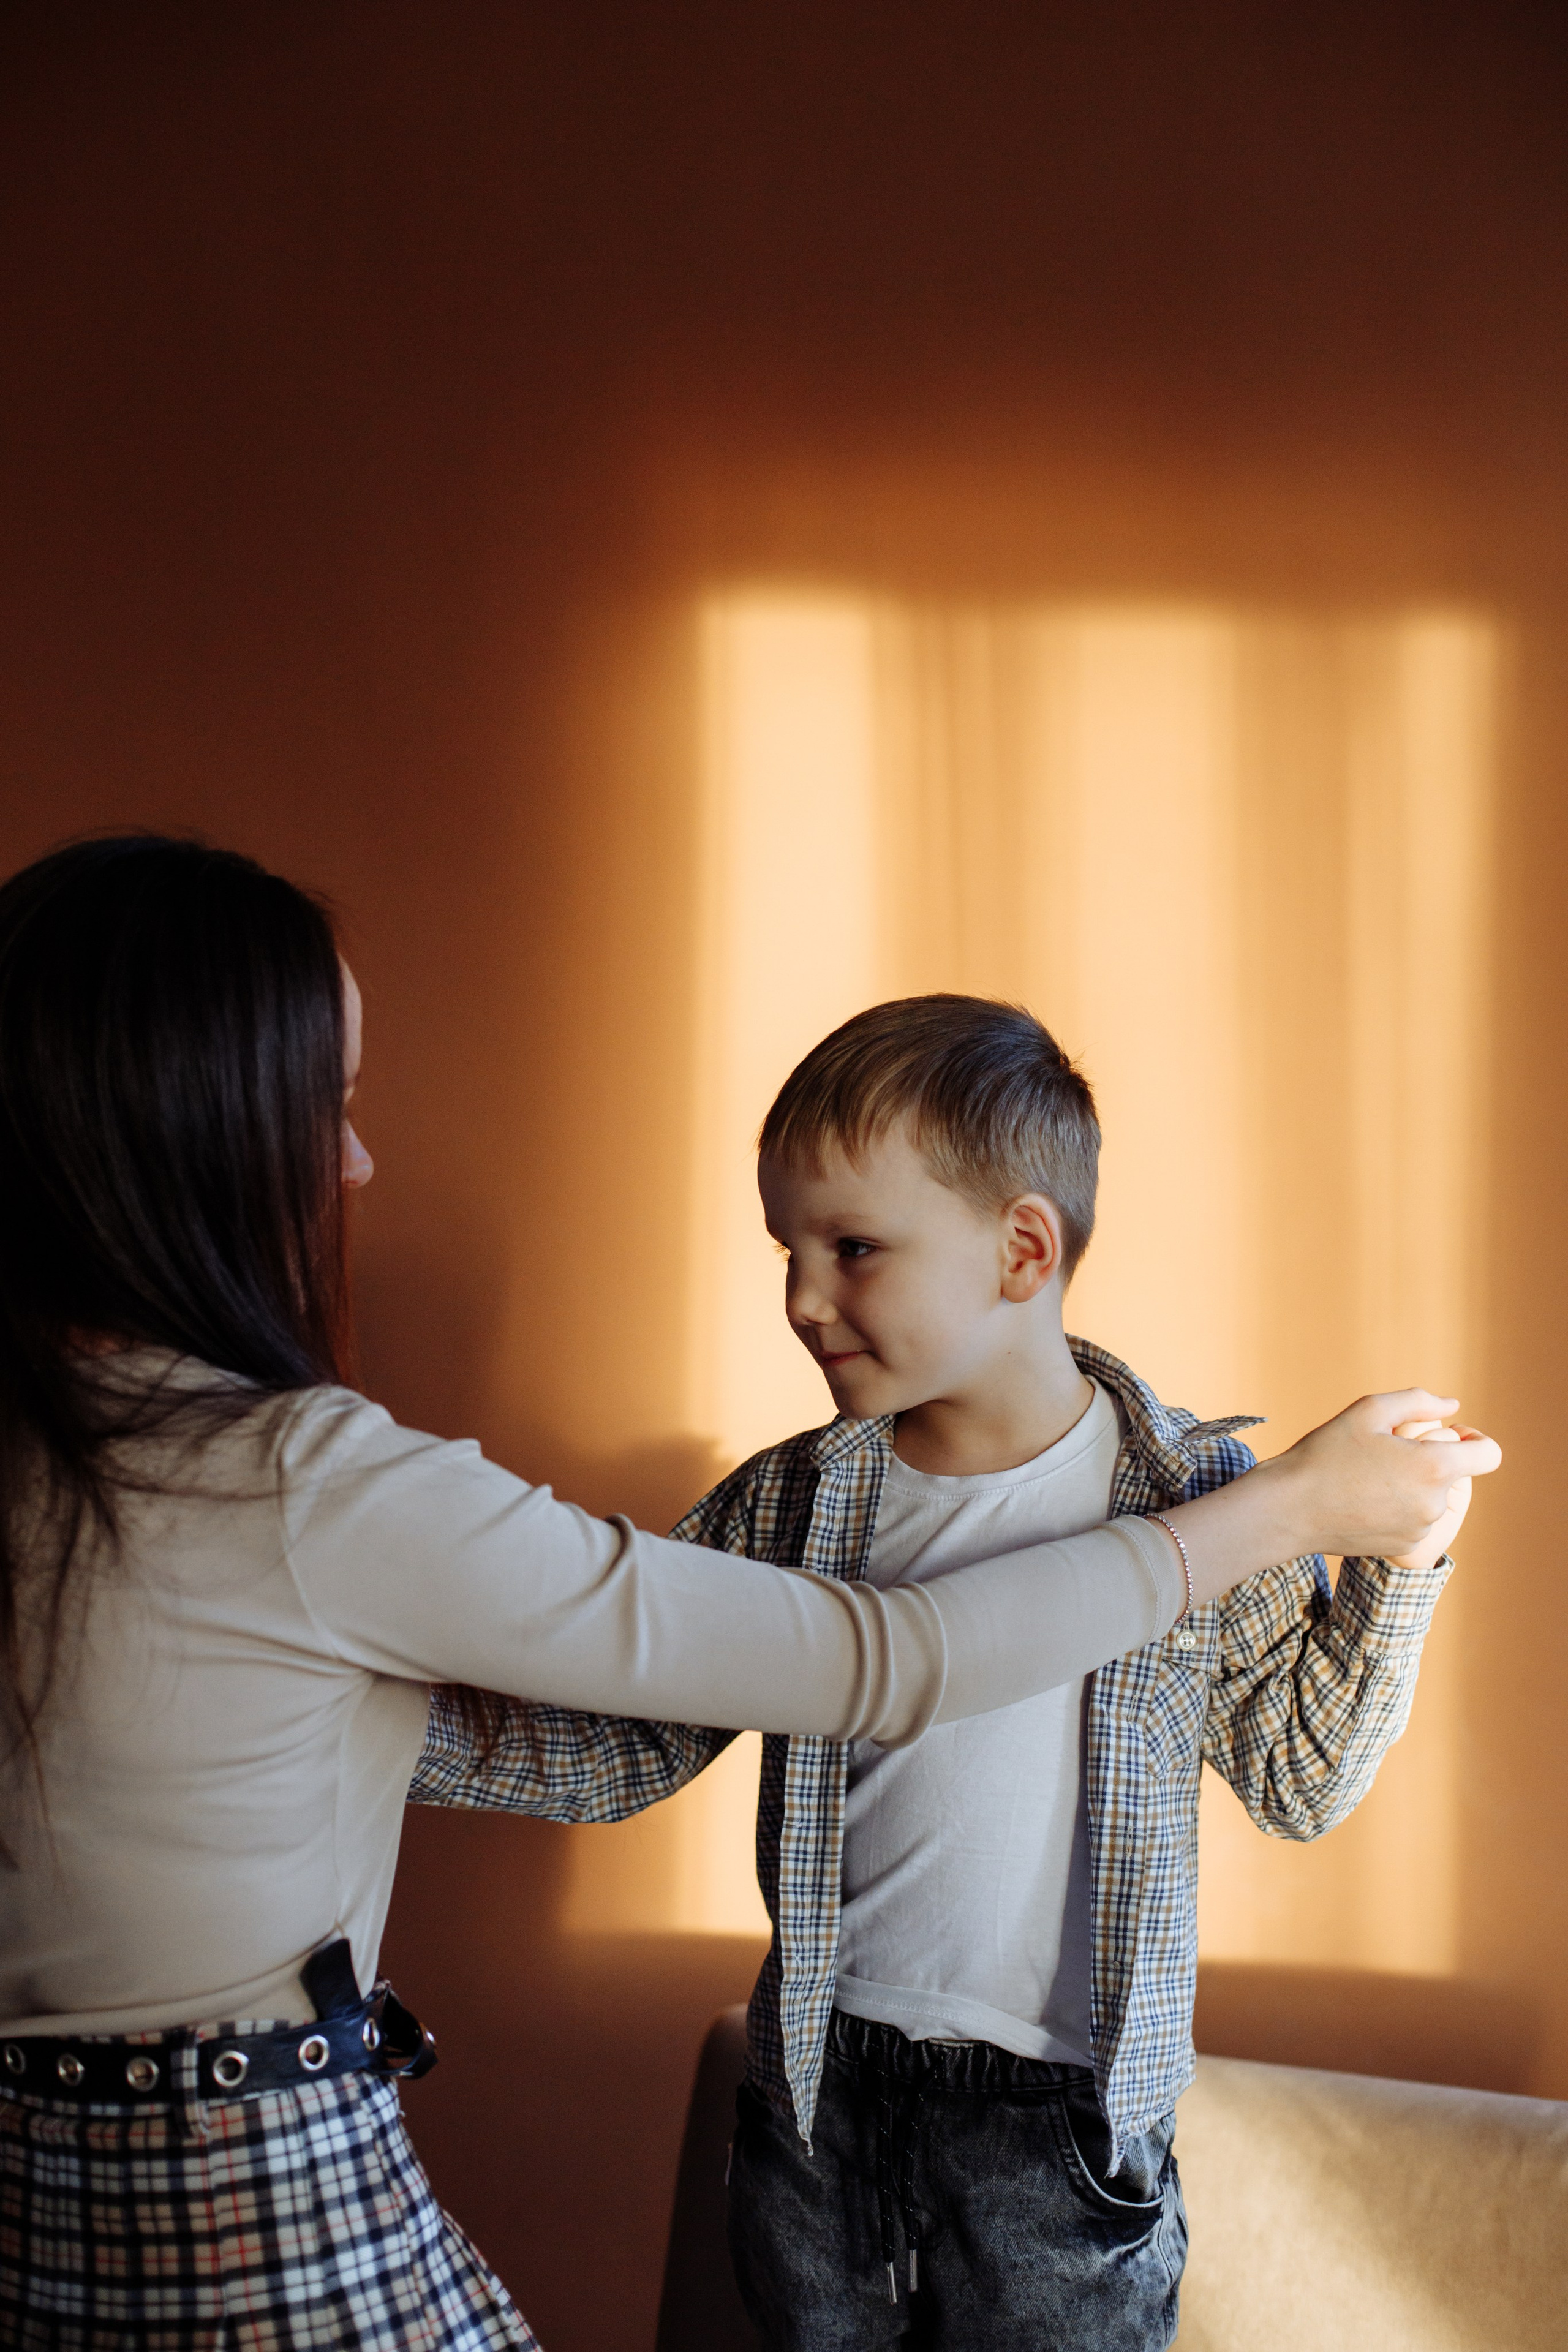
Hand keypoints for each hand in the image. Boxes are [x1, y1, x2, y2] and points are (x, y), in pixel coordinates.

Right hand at [1271, 1389, 1499, 1562]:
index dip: (1476, 1439)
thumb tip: (1451, 1407)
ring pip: (1430, 1496)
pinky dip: (1397, 1506)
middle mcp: (1434, 1503)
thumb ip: (1419, 1402)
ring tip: (1366, 1476)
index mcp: (1433, 1467)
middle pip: (1451, 1473)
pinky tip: (1362, 1499)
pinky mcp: (1404, 1546)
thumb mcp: (1368, 1410)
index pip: (1489, 1454)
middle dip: (1426, 1458)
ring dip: (1410, 1483)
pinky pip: (1414, 1518)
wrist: (1290, 1509)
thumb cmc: (1326, 1454)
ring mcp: (1420, 1529)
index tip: (1451, 1435)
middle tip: (1382, 1451)